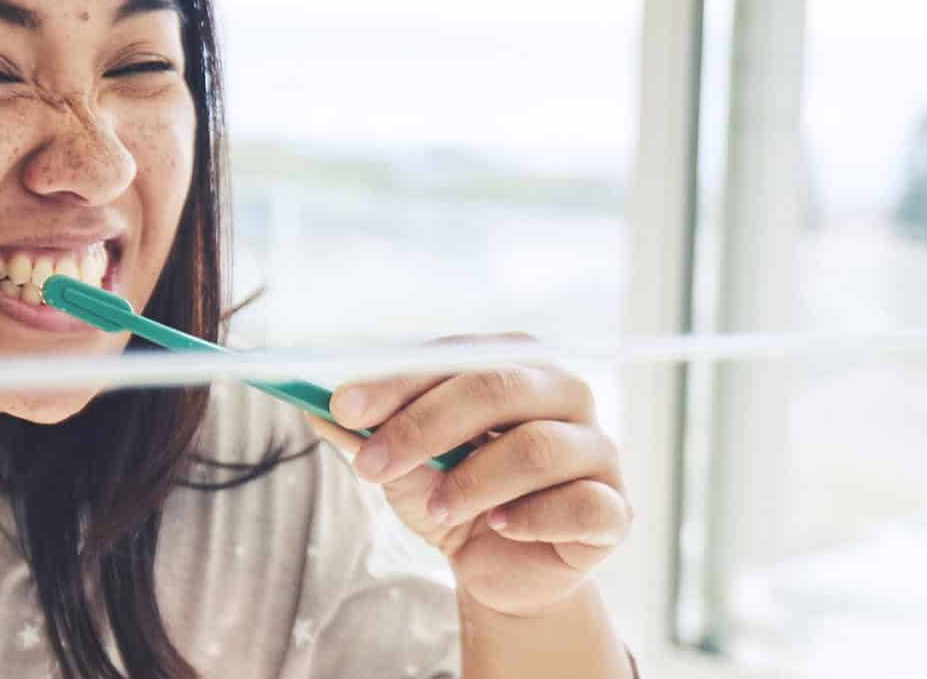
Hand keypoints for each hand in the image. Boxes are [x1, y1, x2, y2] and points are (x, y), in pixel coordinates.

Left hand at [306, 337, 629, 617]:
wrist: (500, 570)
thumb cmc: (455, 498)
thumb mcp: (401, 466)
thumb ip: (364, 433)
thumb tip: (312, 407)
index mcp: (513, 364)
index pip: (454, 355)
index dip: (396, 380)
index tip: (341, 406)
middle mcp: (564, 395)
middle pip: (497, 387)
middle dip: (423, 426)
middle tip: (370, 466)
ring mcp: (597, 451)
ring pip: (536, 447)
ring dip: (472, 480)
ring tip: (437, 508)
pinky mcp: (615, 510)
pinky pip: (581, 505)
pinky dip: (531, 517)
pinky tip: (500, 527)